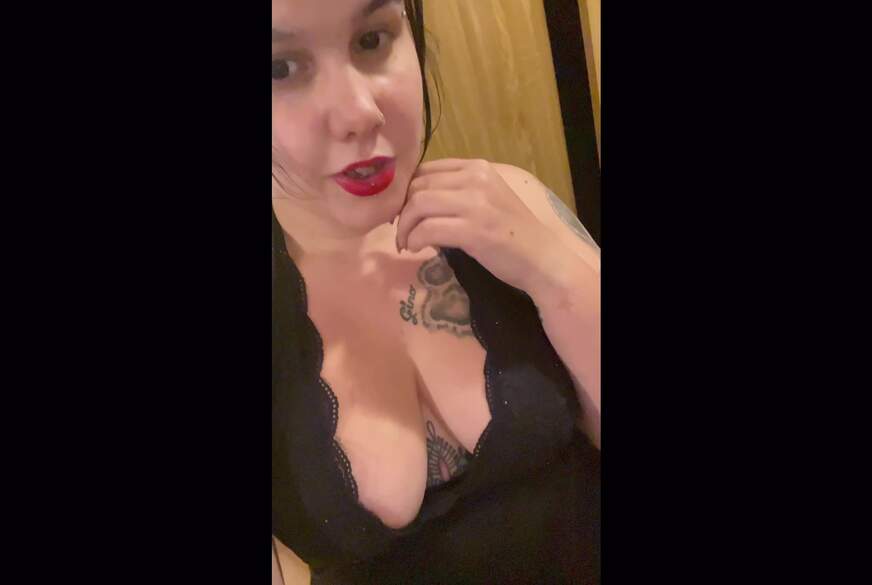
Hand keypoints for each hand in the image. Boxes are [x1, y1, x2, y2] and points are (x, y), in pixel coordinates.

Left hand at [395, 159, 563, 294]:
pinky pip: (427, 229)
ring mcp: (475, 203)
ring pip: (418, 205)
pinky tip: (417, 249)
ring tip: (407, 243)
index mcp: (477, 167)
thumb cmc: (513, 233)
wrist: (542, 259)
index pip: (425, 169)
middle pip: (417, 185)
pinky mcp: (473, 230)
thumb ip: (457, 192)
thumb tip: (414, 200)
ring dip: (405, 227)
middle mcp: (475, 178)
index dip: (406, 191)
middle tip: (403, 230)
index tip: (404, 211)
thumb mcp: (487, 199)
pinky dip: (415, 240)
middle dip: (402, 210)